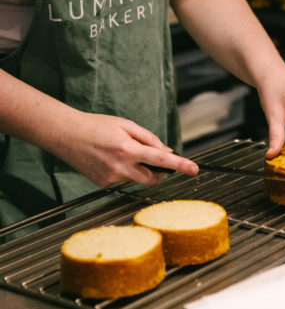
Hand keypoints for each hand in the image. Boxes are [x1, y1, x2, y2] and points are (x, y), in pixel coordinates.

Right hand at [50, 112, 198, 186]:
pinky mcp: (102, 184)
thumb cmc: (96, 125)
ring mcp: (110, 178)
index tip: (194, 170)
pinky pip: (123, 181)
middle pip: (152, 178)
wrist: (65, 135)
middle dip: (158, 172)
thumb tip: (167, 151)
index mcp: (127, 148)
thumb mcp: (126, 124)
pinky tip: (109, 159)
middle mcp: (120, 166)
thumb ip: (149, 139)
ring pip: (137, 179)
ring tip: (120, 152)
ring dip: (138, 169)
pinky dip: (124, 172)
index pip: (161, 160)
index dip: (180, 165)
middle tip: (152, 158)